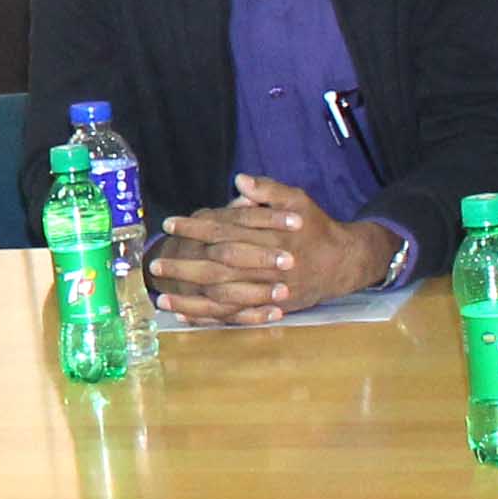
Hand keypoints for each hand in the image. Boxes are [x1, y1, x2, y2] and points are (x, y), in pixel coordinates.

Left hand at [147, 176, 394, 321]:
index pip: (225, 230)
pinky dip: (209, 318)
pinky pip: (234, 316)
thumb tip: (239, 181)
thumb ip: (269, 191)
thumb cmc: (316, 228)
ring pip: (224, 297)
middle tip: (155, 266)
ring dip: (192, 299)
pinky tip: (185, 316)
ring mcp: (267, 291)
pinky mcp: (269, 307)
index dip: (195, 228)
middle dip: (185, 267)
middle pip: (219, 267)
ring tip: (161, 298)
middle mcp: (266, 266)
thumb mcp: (299, 201)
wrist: (342, 263)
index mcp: (269, 236)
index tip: (170, 224)